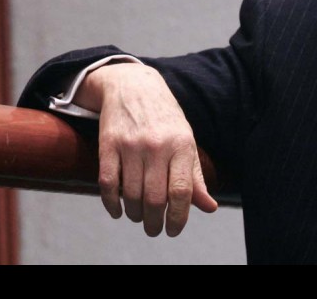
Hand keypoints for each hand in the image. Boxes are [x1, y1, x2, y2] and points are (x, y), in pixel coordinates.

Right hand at [76, 62, 218, 236]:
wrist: (134, 86)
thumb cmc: (164, 119)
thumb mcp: (186, 141)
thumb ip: (195, 176)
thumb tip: (209, 207)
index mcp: (181, 145)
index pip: (181, 191)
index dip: (178, 218)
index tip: (173, 230)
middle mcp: (156, 145)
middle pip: (154, 198)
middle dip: (153, 222)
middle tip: (153, 229)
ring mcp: (130, 144)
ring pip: (131, 194)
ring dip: (134, 214)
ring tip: (138, 216)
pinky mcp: (108, 144)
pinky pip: (108, 182)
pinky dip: (111, 203)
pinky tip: (118, 210)